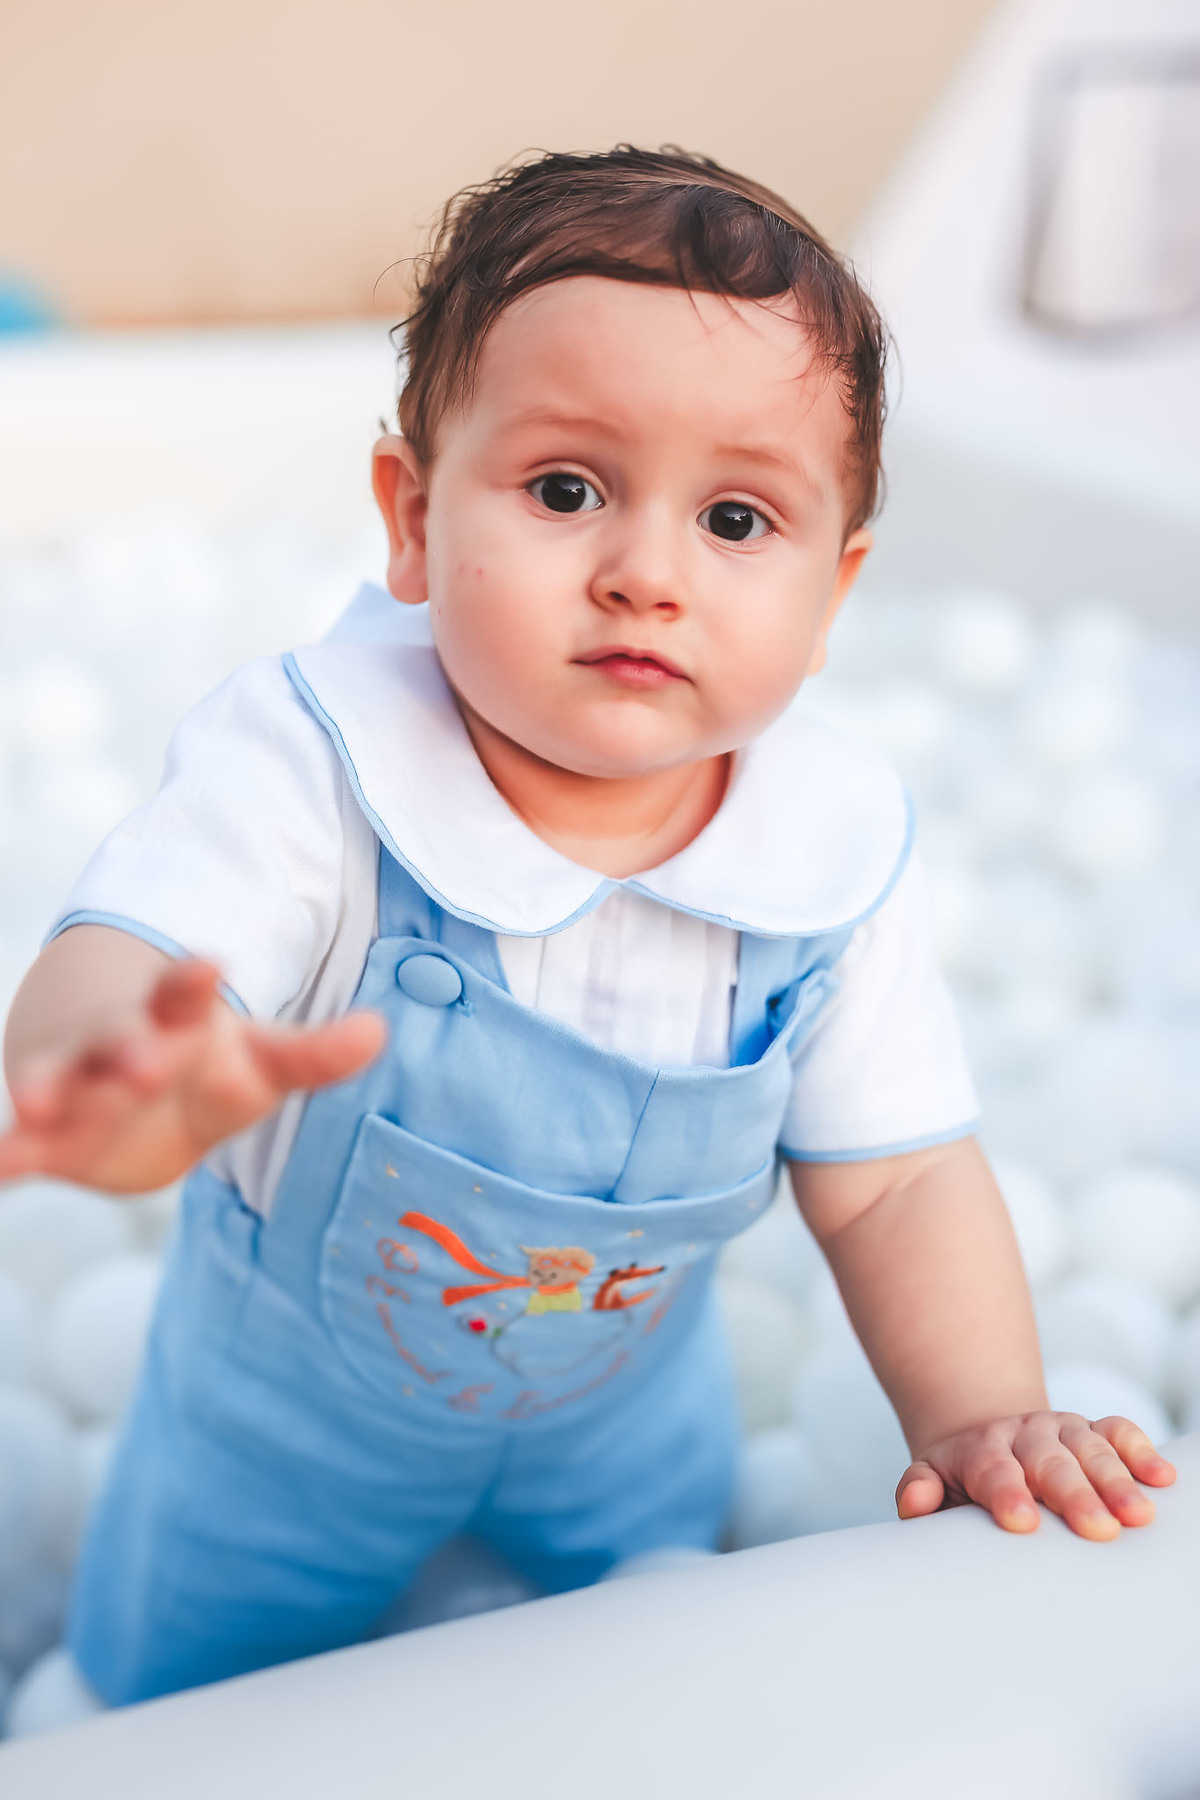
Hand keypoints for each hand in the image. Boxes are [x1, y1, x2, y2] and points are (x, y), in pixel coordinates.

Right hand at [0, 959, 385, 1194]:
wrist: (115, 1070)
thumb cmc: (199, 1062)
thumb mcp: (259, 1061)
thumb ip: (312, 1054)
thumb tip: (378, 1032)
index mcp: (175, 1019)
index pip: (184, 992)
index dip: (193, 981)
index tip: (211, 965)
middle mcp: (117, 1044)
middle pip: (119, 1039)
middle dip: (129, 1047)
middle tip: (143, 1059)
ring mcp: (76, 1087)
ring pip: (58, 1083)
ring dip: (46, 1090)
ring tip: (36, 1102)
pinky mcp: (49, 1139)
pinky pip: (19, 1145)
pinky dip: (6, 1152)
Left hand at [896, 1412, 1176, 1540]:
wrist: (987, 1438)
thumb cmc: (960, 1480)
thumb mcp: (931, 1481)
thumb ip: (920, 1492)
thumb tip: (914, 1505)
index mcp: (980, 1449)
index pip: (991, 1469)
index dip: (1006, 1493)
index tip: (1022, 1522)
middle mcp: (1023, 1434)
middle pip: (1049, 1461)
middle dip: (1074, 1494)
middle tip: (1098, 1530)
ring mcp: (1060, 1430)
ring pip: (1090, 1448)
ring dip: (1117, 1480)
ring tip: (1140, 1515)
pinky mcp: (1091, 1430)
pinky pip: (1118, 1431)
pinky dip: (1141, 1450)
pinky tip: (1162, 1477)